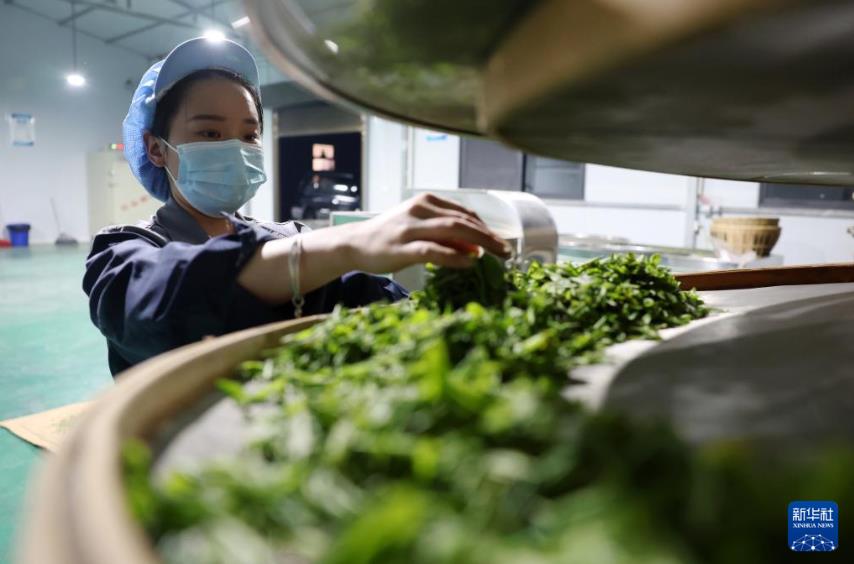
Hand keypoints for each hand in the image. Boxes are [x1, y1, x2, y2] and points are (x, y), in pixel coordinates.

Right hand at [345, 193, 511, 273]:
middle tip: (507, 251)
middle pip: (462, 221)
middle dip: (489, 236)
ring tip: (496, 256)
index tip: (501, 241)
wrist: (354, 244)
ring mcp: (410, 228)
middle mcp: (419, 210)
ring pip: (452, 231)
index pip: (463, 212)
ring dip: (479, 243)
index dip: (486, 227)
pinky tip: (470, 263)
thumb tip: (475, 247)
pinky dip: (455, 257)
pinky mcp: (402, 247)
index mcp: (425, 201)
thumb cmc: (390, 237)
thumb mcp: (419, 227)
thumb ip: (444, 233)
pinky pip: (434, 251)